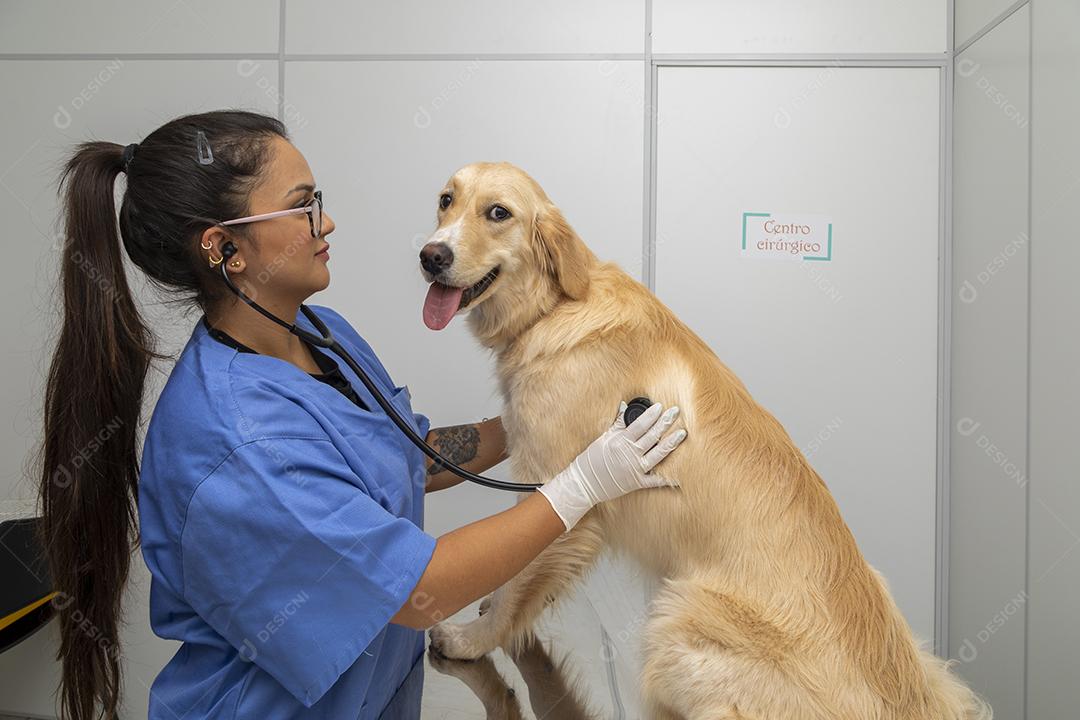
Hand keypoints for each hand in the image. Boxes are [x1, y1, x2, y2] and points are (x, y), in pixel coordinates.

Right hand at [538, 401, 686, 529]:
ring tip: (682, 433)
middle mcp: (629, 454)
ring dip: (671, 443)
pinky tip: (680, 474)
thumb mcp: (602, 438)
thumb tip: (624, 406)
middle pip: (652, 436)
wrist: (583, 484)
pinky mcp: (637, 483)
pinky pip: (655, 481)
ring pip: (658, 455)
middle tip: (676, 412)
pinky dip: (667, 479)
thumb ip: (616, 423)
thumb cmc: (591, 460)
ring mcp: (635, 469)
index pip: (640, 425)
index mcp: (620, 441)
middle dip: (665, 423)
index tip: (661, 407)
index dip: (651, 415)